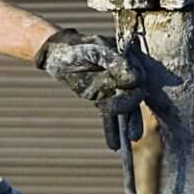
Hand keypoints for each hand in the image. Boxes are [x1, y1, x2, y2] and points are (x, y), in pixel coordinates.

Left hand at [35, 29, 147, 150]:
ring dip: (128, 125)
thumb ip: (113, 62)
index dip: (134, 85)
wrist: (57, 54)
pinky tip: (114, 146)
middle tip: (128, 123)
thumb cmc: (75, 48)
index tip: (132, 87)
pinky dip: (112, 130)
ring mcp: (115, 88)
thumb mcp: (92, 51)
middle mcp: (125, 75)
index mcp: (127, 59)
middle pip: (134, 95)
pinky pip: (110, 116)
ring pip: (125, 109)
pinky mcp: (103, 98)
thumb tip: (135, 79)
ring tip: (131, 139)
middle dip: (131, 111)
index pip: (137, 76)